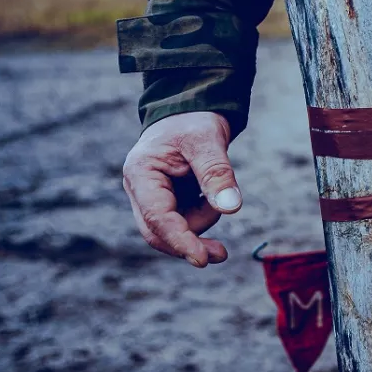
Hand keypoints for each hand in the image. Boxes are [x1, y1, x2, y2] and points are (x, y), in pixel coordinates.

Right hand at [121, 111, 240, 267]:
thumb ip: (217, 173)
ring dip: (203, 219)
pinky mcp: (167, 203)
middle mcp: (140, 190)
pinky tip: (211, 195)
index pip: (157, 217)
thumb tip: (231, 208)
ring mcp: (152, 198)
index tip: (203, 260)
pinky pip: (186, 221)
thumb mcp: (208, 140)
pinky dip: (204, 214)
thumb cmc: (195, 121)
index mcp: (140, 173)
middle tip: (221, 254)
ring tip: (216, 189)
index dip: (179, 240)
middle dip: (189, 244)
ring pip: (176, 228)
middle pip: (158, 232)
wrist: (192, 111)